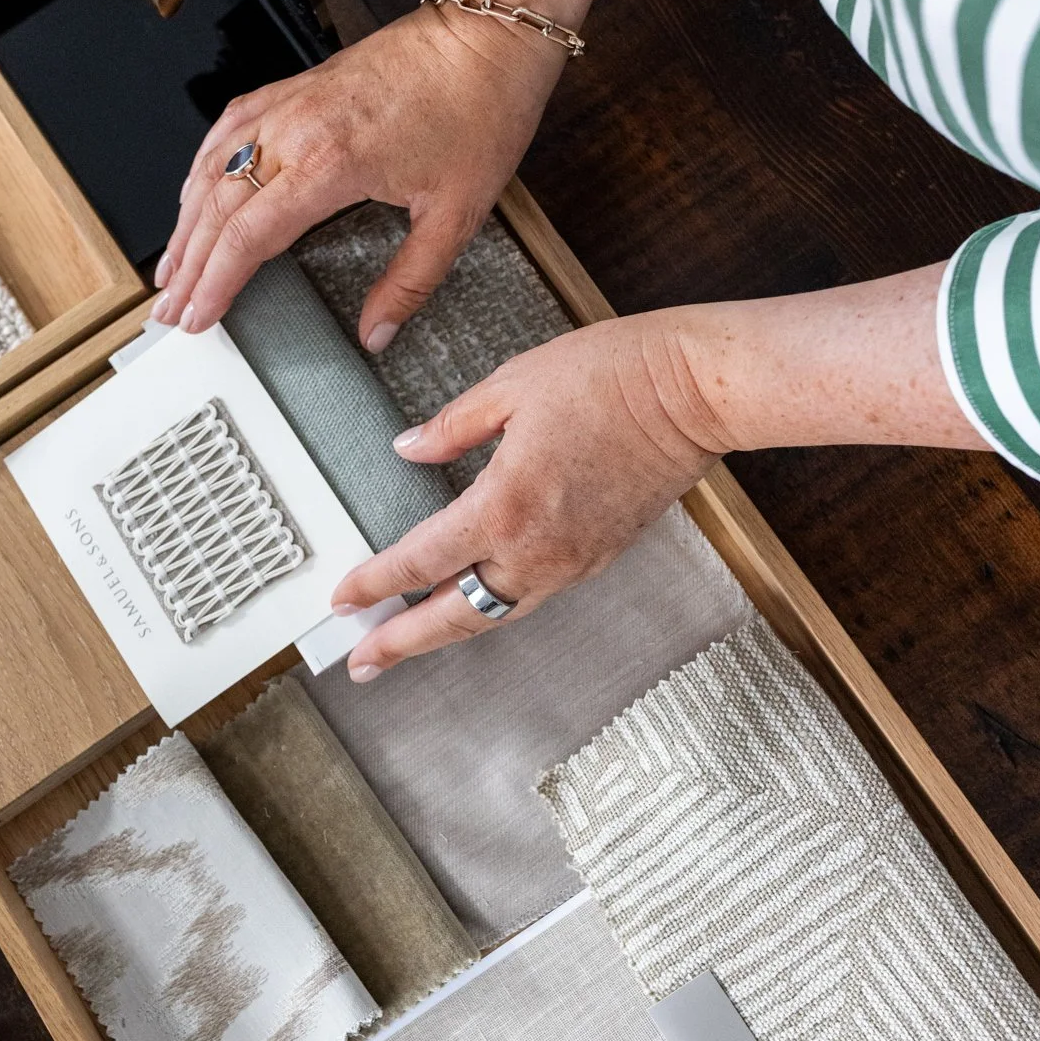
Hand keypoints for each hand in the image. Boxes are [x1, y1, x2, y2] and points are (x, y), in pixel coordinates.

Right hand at [151, 1, 562, 343]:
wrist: (485, 37)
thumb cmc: (477, 110)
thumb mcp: (455, 215)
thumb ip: (410, 282)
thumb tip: (379, 332)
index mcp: (331, 162)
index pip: (249, 236)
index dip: (215, 283)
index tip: (198, 315)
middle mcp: (296, 128)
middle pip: (219, 206)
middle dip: (188, 264)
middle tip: (170, 306)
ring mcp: (290, 102)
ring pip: (213, 166)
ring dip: (186, 220)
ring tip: (171, 265)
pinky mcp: (295, 87)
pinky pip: (229, 129)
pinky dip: (203, 167)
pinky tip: (196, 192)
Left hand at [330, 264, 983, 678]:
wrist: (696, 393)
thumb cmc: (615, 376)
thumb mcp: (512, 385)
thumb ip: (452, 427)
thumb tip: (408, 450)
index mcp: (506, 505)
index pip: (420, 561)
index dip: (375, 584)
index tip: (344, 599)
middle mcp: (538, 549)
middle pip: (455, 616)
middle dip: (402, 644)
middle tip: (361, 664)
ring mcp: (573, 561)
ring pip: (496, 615)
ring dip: (447, 632)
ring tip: (407, 642)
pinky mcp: (599, 557)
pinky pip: (533, 597)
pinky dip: (495, 608)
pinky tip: (474, 601)